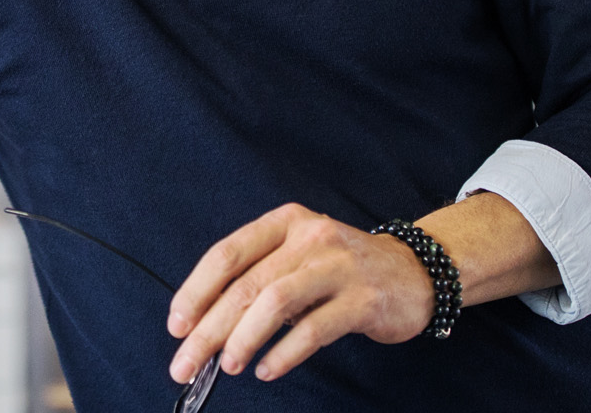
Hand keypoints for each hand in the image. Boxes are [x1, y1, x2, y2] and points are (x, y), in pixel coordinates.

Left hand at [165, 203, 434, 383]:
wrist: (414, 272)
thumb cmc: (342, 268)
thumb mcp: (299, 256)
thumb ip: (259, 277)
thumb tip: (206, 324)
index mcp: (286, 222)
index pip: (227, 254)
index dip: (196, 291)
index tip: (177, 325)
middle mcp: (310, 236)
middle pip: (246, 284)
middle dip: (209, 328)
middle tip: (186, 362)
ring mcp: (338, 266)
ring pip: (276, 302)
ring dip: (243, 338)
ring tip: (227, 365)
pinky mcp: (363, 299)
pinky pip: (315, 329)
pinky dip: (285, 353)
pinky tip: (267, 368)